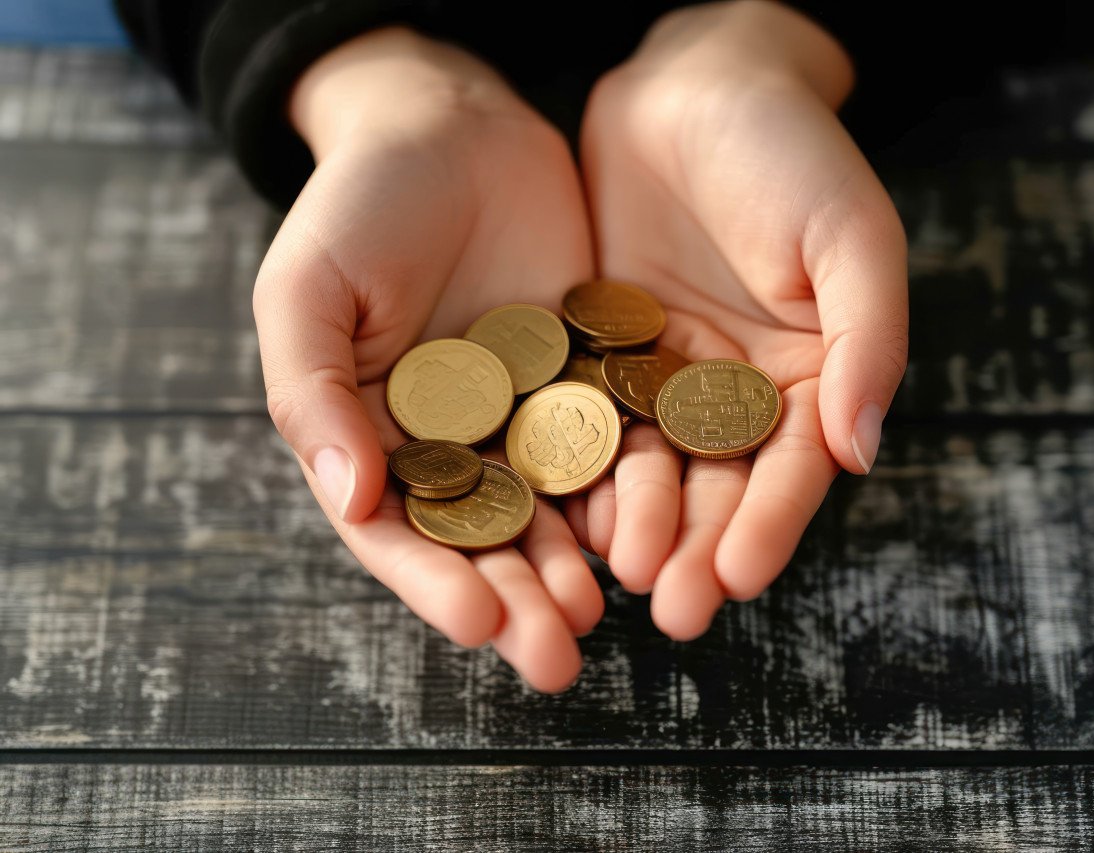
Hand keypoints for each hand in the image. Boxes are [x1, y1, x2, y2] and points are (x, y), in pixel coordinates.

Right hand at [254, 27, 600, 691]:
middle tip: (558, 656)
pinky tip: (654, 529)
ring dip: (578, 563)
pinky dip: (629, 487)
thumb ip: (312, 395)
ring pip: (554, 506)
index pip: (400, 530)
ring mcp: (525, 416)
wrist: (451, 124)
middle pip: (484, 539)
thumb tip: (349, 498)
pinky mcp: (589, 379)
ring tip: (609, 608)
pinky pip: (613, 442)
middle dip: (518, 600)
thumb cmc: (357, 205)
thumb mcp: (308, 291)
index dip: (434, 582)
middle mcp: (453, 443)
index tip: (476, 626)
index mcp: (374, 438)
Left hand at [569, 2, 908, 638]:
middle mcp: (739, 390)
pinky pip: (591, 418)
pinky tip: (560, 511)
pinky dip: (580, 465)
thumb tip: (864, 451)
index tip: (736, 579)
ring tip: (611, 577)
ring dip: (638, 524)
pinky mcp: (604, 352)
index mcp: (811, 375)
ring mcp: (669, 376)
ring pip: (653, 466)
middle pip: (721, 485)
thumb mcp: (851, 237)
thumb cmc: (794, 152)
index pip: (796, 469)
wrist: (697, 84)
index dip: (771, 525)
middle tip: (668, 609)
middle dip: (698, 547)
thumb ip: (866, 341)